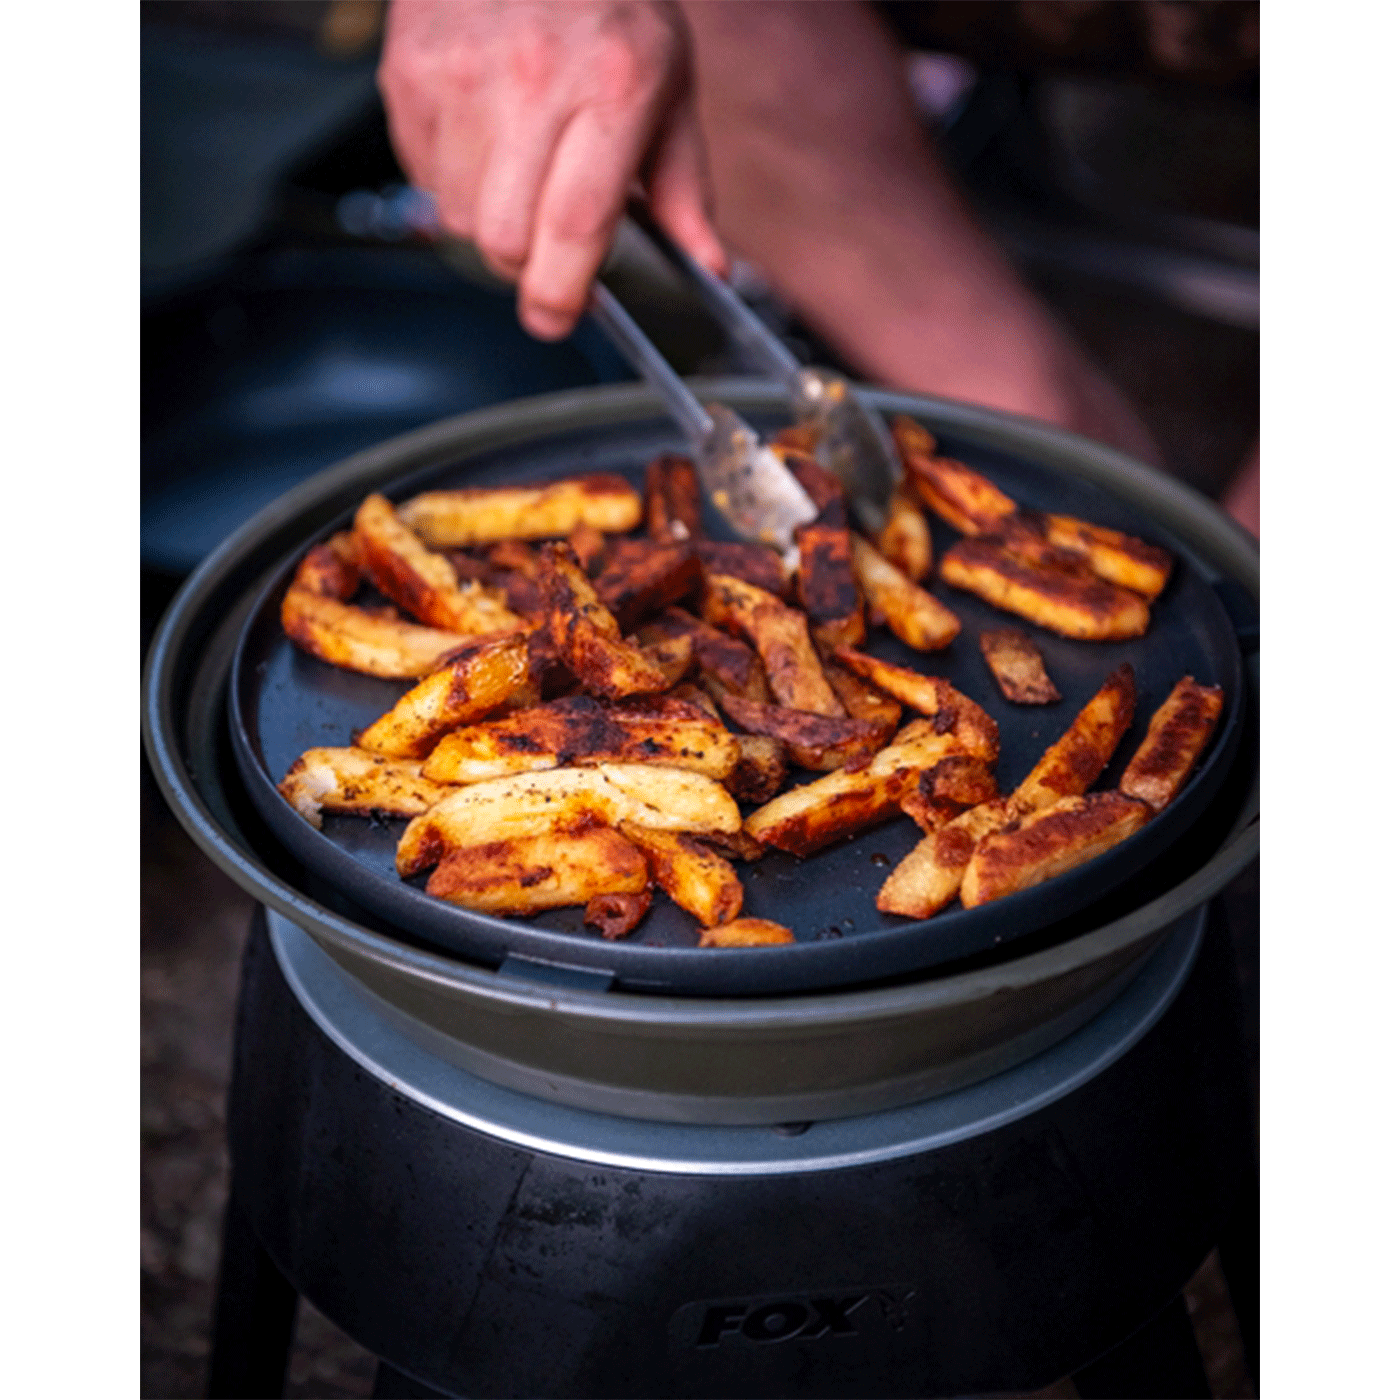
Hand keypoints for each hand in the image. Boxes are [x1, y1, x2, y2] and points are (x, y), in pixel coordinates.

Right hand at [379, 0, 725, 339]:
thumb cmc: (606, 0)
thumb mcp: (669, 83)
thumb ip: (684, 187)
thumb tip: (708, 268)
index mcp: (611, 88)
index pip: (575, 224)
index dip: (562, 291)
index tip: (559, 318)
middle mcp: (531, 80)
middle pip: (506, 240)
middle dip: (526, 263)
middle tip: (547, 239)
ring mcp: (460, 76)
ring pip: (457, 218)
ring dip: (487, 218)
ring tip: (517, 167)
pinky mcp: (410, 74)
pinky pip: (422, 176)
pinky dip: (450, 178)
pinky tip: (481, 134)